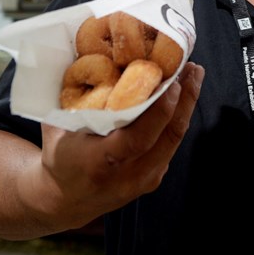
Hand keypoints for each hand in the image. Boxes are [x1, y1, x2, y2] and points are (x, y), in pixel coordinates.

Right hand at [32, 62, 204, 229]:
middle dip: (184, 99)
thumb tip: (90, 54)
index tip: (172, 83)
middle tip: (191, 68)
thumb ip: (77, 99)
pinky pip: (171, 144)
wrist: (64, 199)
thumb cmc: (60, 156)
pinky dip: (178, 118)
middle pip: (167, 137)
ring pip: (174, 139)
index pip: (138, 139)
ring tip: (193, 75)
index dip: (159, 111)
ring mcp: (144, 180)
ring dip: (187, 105)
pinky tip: (182, 96)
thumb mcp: (60, 129)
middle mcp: (127, 175)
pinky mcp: (153, 179)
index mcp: (100, 163)